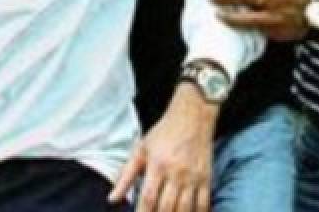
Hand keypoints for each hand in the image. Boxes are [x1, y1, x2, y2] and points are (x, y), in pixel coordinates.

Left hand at [109, 83, 215, 211]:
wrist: (192, 116)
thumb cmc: (163, 132)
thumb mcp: (140, 149)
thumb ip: (126, 175)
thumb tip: (112, 199)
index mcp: (157, 165)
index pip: (148, 198)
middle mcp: (176, 173)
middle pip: (166, 207)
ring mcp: (193, 177)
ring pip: (185, 208)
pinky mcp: (206, 178)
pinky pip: (204, 203)